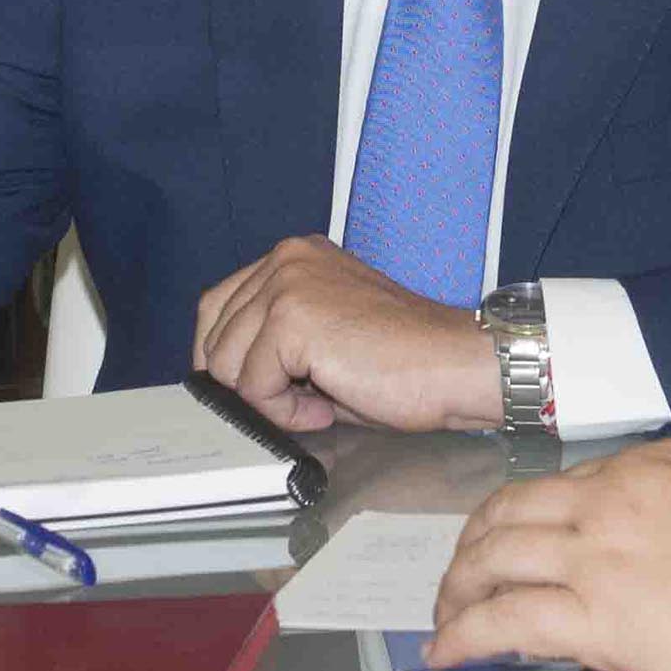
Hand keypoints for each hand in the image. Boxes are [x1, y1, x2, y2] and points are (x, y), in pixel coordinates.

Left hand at [192, 236, 498, 433]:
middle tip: (301, 400)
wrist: (456, 366)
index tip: (254, 388)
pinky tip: (327, 407)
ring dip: (268, 400)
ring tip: (321, 401)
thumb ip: (276, 340)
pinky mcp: (292, 319)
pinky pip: (253, 387)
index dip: (227, 358)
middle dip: (246, 382)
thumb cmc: (407, 360)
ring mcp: (287, 285)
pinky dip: (285, 413)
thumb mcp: (326, 336)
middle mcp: (286, 260)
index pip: (218, 306)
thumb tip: (228, 376)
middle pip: (214, 335)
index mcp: (295, 257)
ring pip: (227, 365)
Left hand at [431, 443, 670, 670]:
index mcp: (649, 473)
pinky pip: (502, 622)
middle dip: (473, 548)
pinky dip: (464, 637)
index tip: (509, 540)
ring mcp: (596, 556)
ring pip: (493, 563)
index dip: (520, 516)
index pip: (558, 488)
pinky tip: (448, 655)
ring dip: (457, 593)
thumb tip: (662, 560)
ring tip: (443, 621)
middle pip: (509, 514)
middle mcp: (610, 503)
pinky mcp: (593, 615)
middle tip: (459, 579)